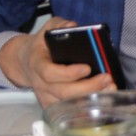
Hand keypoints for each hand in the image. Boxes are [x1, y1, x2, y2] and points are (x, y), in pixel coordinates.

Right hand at [0, 17, 115, 106]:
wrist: (25, 61)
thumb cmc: (41, 45)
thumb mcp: (47, 28)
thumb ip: (60, 24)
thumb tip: (73, 26)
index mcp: (37, 64)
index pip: (50, 73)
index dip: (68, 73)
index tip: (87, 68)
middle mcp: (40, 83)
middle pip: (63, 92)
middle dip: (87, 87)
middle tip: (107, 78)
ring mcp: (46, 96)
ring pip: (68, 104)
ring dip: (91, 98)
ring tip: (110, 88)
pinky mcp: (53, 104)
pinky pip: (69, 111)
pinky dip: (86, 109)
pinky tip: (103, 100)